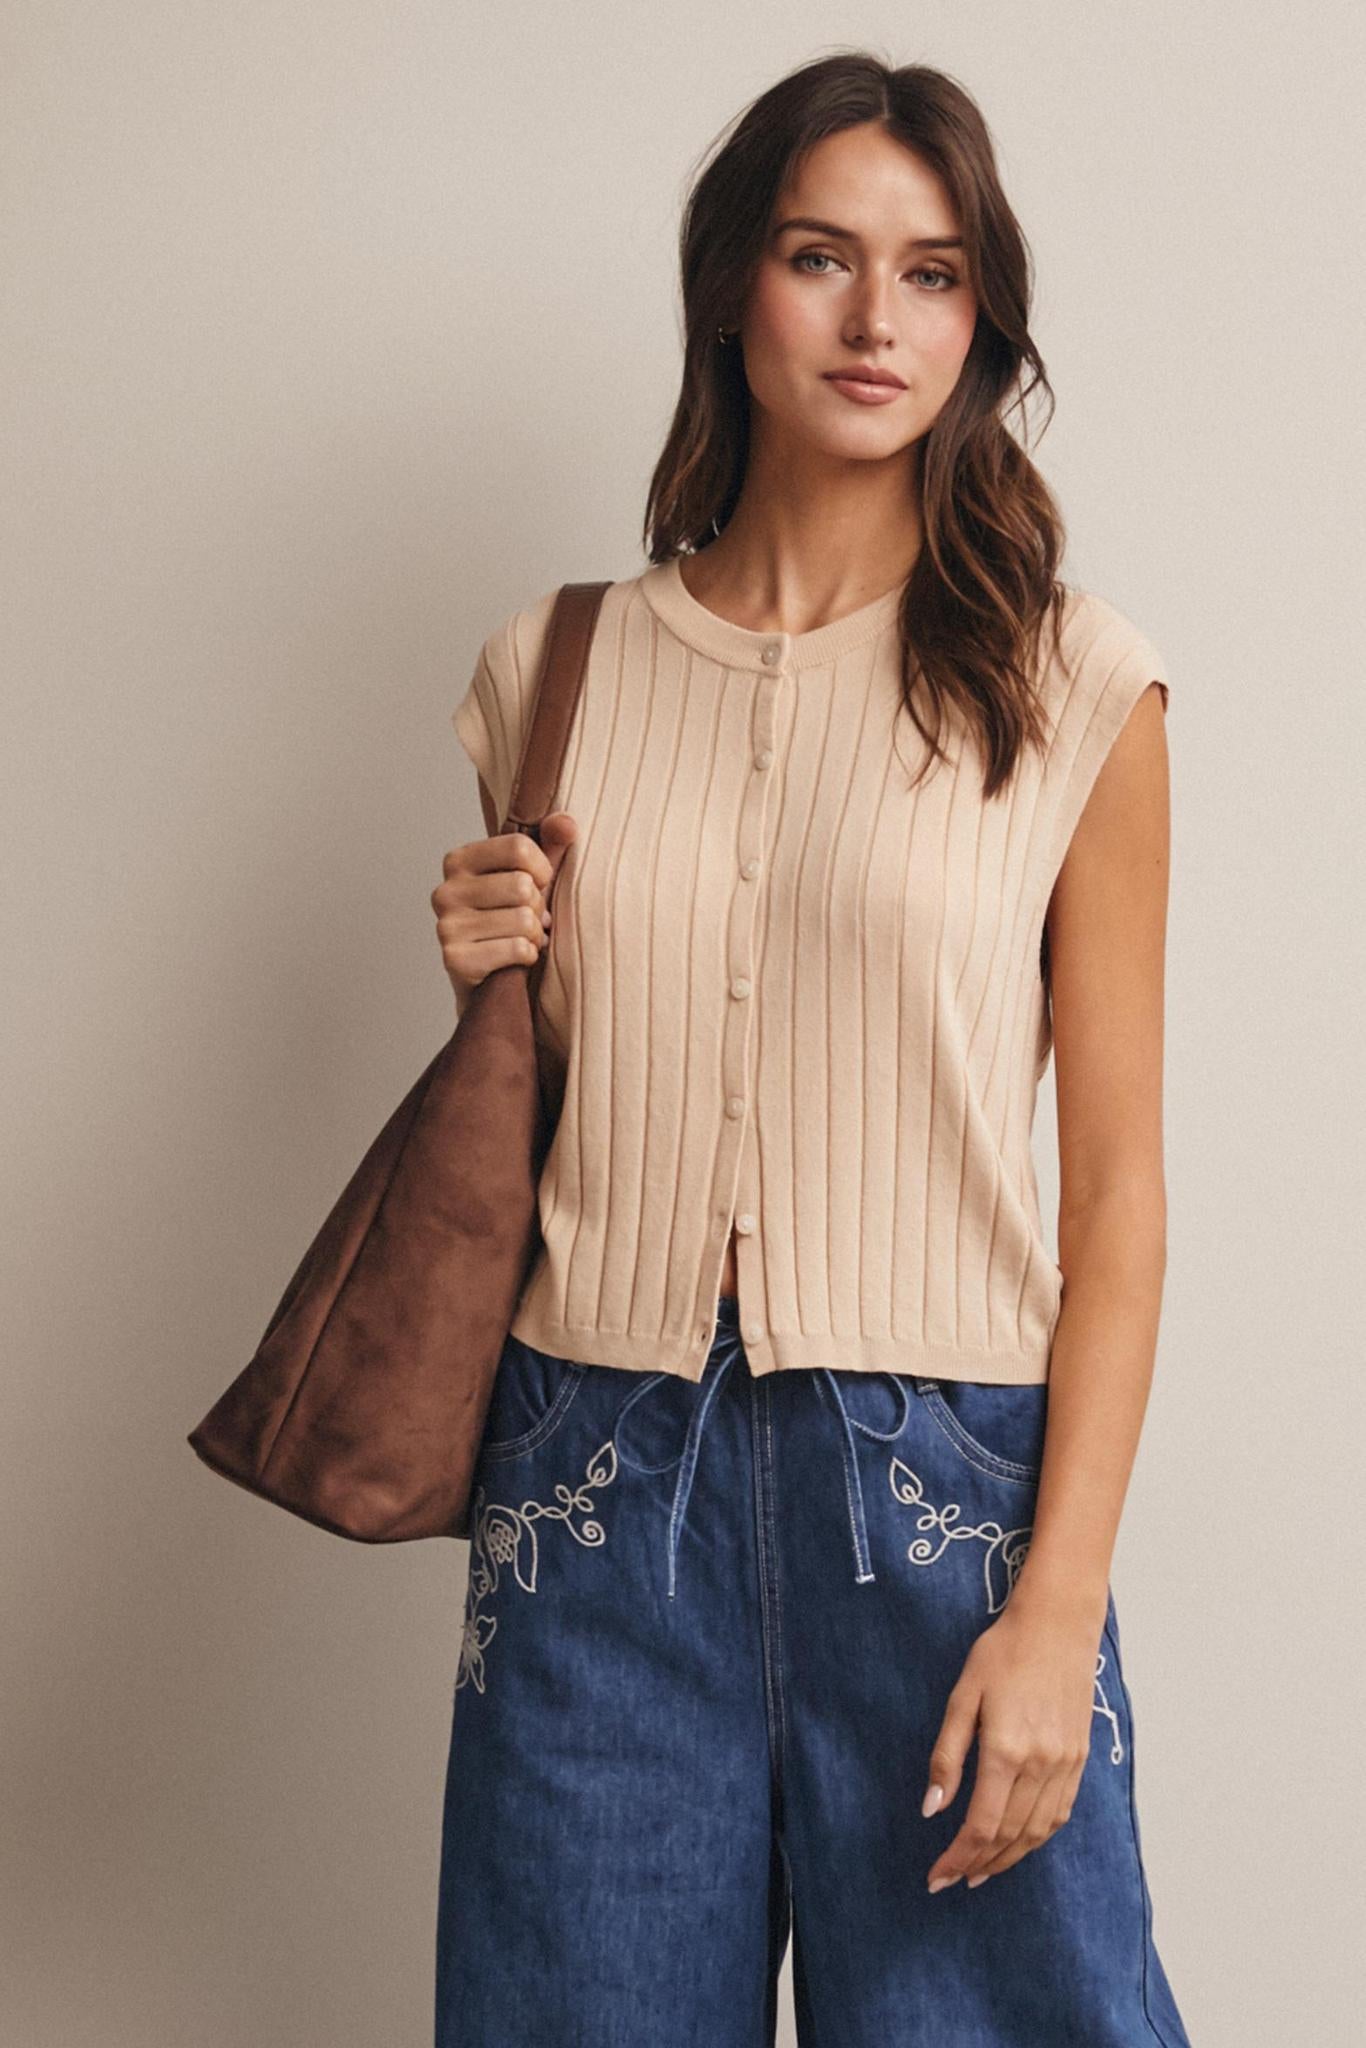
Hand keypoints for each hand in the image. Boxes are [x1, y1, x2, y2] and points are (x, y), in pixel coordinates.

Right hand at [432, 811, 577, 1001]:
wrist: (492, 983)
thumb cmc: (512, 921)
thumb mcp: (532, 878)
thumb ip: (549, 845)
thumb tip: (566, 823)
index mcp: (459, 860)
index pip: (519, 847)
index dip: (543, 869)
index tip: (538, 885)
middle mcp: (445, 890)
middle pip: (522, 885)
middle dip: (537, 908)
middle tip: (528, 921)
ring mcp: (446, 926)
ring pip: (523, 919)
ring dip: (534, 935)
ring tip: (523, 940)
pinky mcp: (455, 959)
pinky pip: (517, 949)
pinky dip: (528, 956)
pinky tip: (516, 959)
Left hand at [921, 1601, 1099, 1891]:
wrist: (1057, 1625)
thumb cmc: (1002, 1653)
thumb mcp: (963, 1696)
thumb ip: (947, 1755)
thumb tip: (932, 1808)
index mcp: (1006, 1751)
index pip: (980, 1826)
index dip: (957, 1858)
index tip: (935, 1877)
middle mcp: (1041, 1766)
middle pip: (1009, 1837)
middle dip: (979, 1865)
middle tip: (952, 1881)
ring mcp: (1065, 1764)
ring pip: (1038, 1832)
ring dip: (1009, 1859)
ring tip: (982, 1871)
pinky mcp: (1080, 1758)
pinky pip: (1060, 1813)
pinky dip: (1038, 1837)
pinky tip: (1020, 1842)